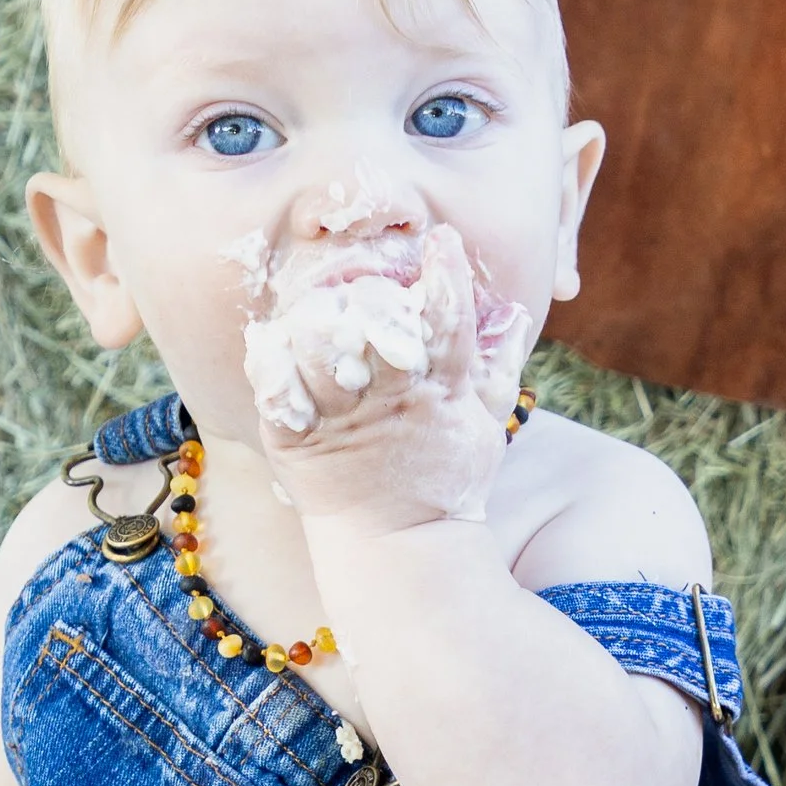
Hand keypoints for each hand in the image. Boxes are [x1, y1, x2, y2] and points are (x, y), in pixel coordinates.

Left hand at [244, 225, 530, 529]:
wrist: (402, 544)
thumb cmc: (444, 475)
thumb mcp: (484, 423)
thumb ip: (497, 364)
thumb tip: (514, 313)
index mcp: (442, 390)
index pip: (450, 319)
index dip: (448, 274)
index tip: (443, 242)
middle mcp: (392, 399)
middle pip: (375, 325)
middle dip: (370, 297)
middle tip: (363, 290)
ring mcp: (341, 420)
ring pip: (318, 349)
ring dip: (316, 322)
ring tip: (316, 316)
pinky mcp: (297, 442)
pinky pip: (274, 390)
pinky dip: (271, 362)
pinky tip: (275, 347)